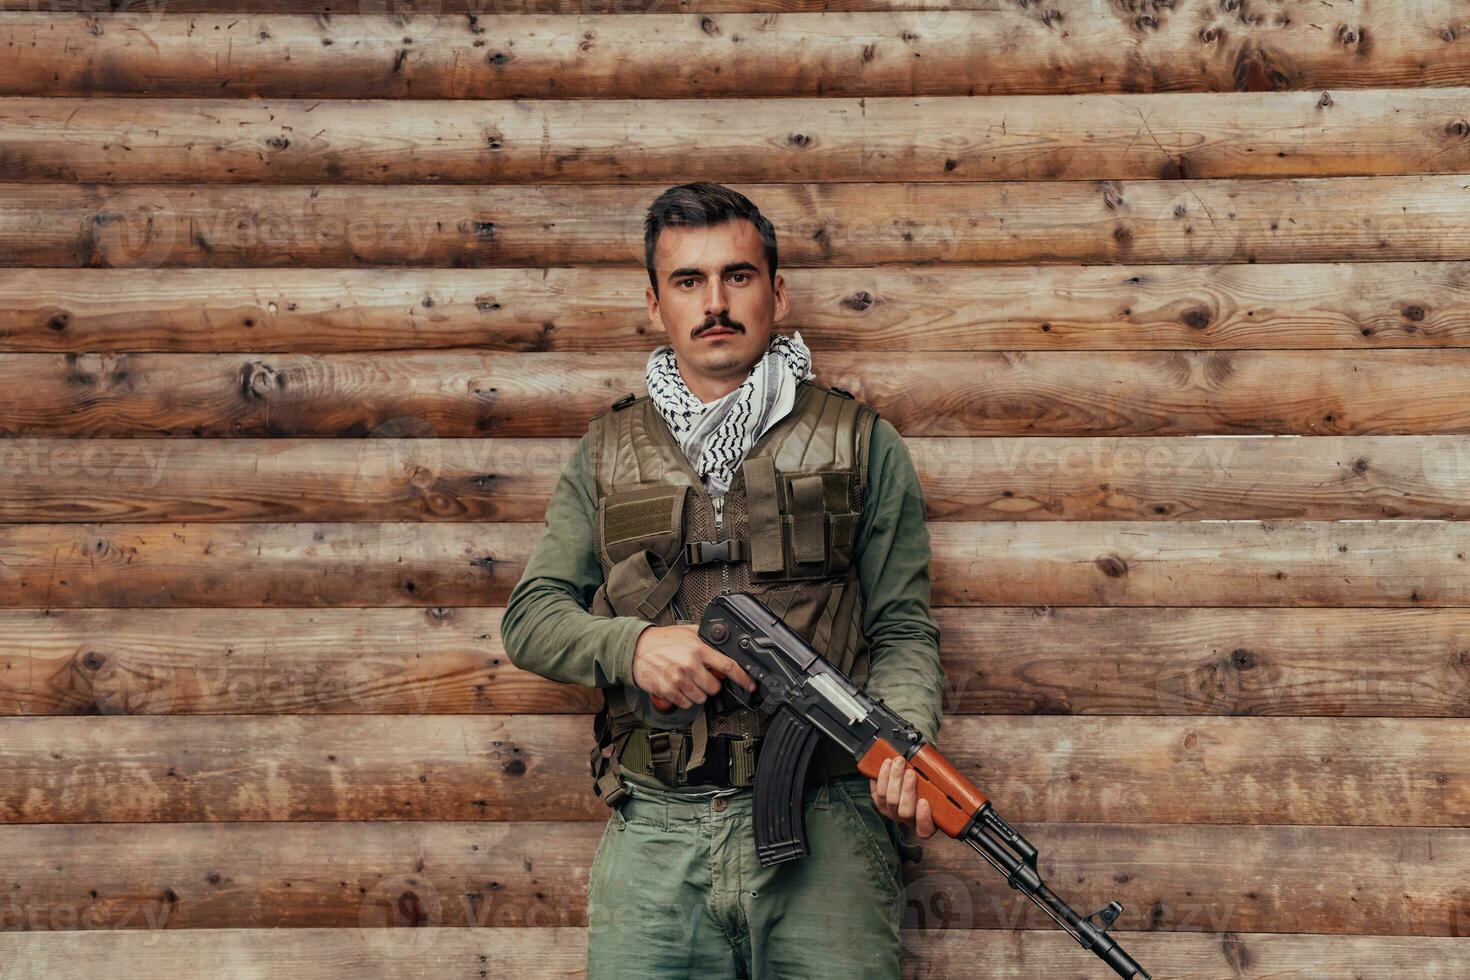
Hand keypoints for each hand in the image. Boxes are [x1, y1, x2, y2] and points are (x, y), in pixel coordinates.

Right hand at [631, 623, 756, 711]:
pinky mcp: (669, 690)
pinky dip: (685, 698)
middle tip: (701, 677)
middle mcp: (690, 665)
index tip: (750, 684)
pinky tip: (678, 687)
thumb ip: (706, 637)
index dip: (743, 678)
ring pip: (701, 698)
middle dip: (711, 684)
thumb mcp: (687, 631)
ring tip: (688, 681)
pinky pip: (686, 703)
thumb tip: (724, 642)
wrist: (636, 648)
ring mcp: (679, 679)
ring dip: (698, 692)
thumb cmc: (661, 640)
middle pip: (715, 687)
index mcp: (699, 649)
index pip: (728, 666)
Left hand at [870, 755, 935, 839]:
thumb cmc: (929, 792)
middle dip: (906, 789)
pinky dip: (881, 777)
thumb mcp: (938, 794)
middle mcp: (906, 820)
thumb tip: (946, 773)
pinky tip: (886, 764)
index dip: (923, 817)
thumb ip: (939, 790)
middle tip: (910, 773)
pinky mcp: (879, 802)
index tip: (924, 802)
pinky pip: (877, 792)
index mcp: (925, 824)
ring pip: (889, 799)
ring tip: (898, 762)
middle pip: (904, 810)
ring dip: (893, 778)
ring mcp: (891, 812)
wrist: (908, 789)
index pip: (924, 829)